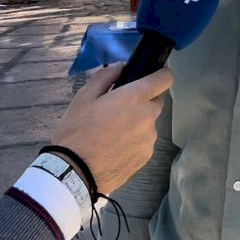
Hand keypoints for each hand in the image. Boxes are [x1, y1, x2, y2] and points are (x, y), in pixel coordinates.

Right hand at [52, 64, 172, 194]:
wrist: (74, 172)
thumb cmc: (77, 131)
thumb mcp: (84, 97)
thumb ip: (105, 77)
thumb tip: (121, 67)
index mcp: (135, 98)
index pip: (165, 78)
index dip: (160, 75)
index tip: (149, 77)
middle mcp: (148, 117)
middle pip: (155, 102)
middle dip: (142, 102)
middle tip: (118, 109)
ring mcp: (149, 139)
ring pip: (149, 123)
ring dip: (137, 123)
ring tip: (112, 133)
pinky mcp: (146, 157)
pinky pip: (144, 141)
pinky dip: (134, 141)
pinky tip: (114, 148)